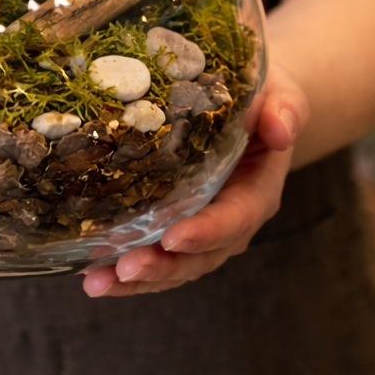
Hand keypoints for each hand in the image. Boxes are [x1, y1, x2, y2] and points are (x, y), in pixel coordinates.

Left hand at [82, 62, 308, 296]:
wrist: (246, 100)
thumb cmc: (261, 95)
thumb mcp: (278, 93)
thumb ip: (285, 109)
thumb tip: (281, 131)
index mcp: (257, 189)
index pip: (236, 219)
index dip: (206, 232)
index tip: (173, 239)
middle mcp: (229, 217)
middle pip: (200, 256)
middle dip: (162, 266)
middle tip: (123, 268)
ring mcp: (200, 224)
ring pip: (173, 263)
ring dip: (137, 278)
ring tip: (97, 282)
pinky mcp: (174, 221)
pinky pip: (153, 251)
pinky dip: (123, 268)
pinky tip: (90, 273)